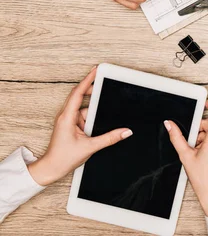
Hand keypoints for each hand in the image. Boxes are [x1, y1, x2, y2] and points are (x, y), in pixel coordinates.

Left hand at [27, 67, 131, 185]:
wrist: (51, 168)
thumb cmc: (63, 158)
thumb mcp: (90, 147)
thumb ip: (109, 138)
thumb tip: (125, 131)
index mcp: (67, 117)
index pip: (78, 93)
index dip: (88, 80)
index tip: (96, 70)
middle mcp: (66, 116)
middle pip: (81, 96)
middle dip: (94, 90)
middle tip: (105, 83)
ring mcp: (68, 120)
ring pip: (85, 109)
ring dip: (94, 112)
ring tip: (97, 123)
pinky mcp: (71, 125)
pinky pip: (84, 117)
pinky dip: (92, 119)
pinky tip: (97, 126)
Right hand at [164, 100, 207, 217]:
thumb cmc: (203, 178)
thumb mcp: (185, 156)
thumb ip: (176, 137)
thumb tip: (169, 125)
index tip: (204, 103)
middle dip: (199, 128)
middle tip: (190, 140)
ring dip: (201, 137)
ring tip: (194, 151)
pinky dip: (206, 143)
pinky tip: (200, 154)